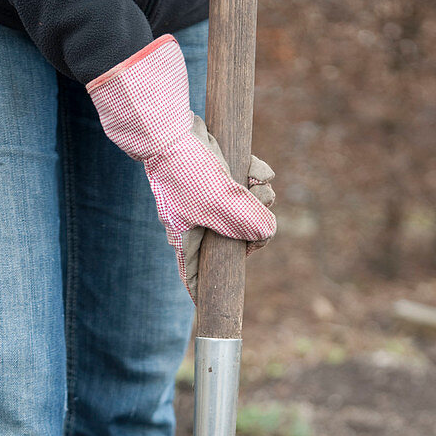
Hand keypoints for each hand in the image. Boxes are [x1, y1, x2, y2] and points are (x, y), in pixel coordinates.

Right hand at [87, 36, 275, 301]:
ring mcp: (204, 198)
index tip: (214, 308)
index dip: (207, 294)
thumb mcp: (223, 204)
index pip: (195, 279)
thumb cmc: (187, 172)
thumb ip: (249, 225)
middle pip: (232, 241)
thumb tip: (266, 233)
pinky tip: (256, 169)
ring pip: (242, 210)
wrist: (168, 127)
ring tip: (257, 184)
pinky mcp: (214, 174)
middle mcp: (195, 223)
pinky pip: (244, 183)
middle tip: (259, 216)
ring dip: (259, 197)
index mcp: (187, 241)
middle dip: (253, 228)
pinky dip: (255, 176)